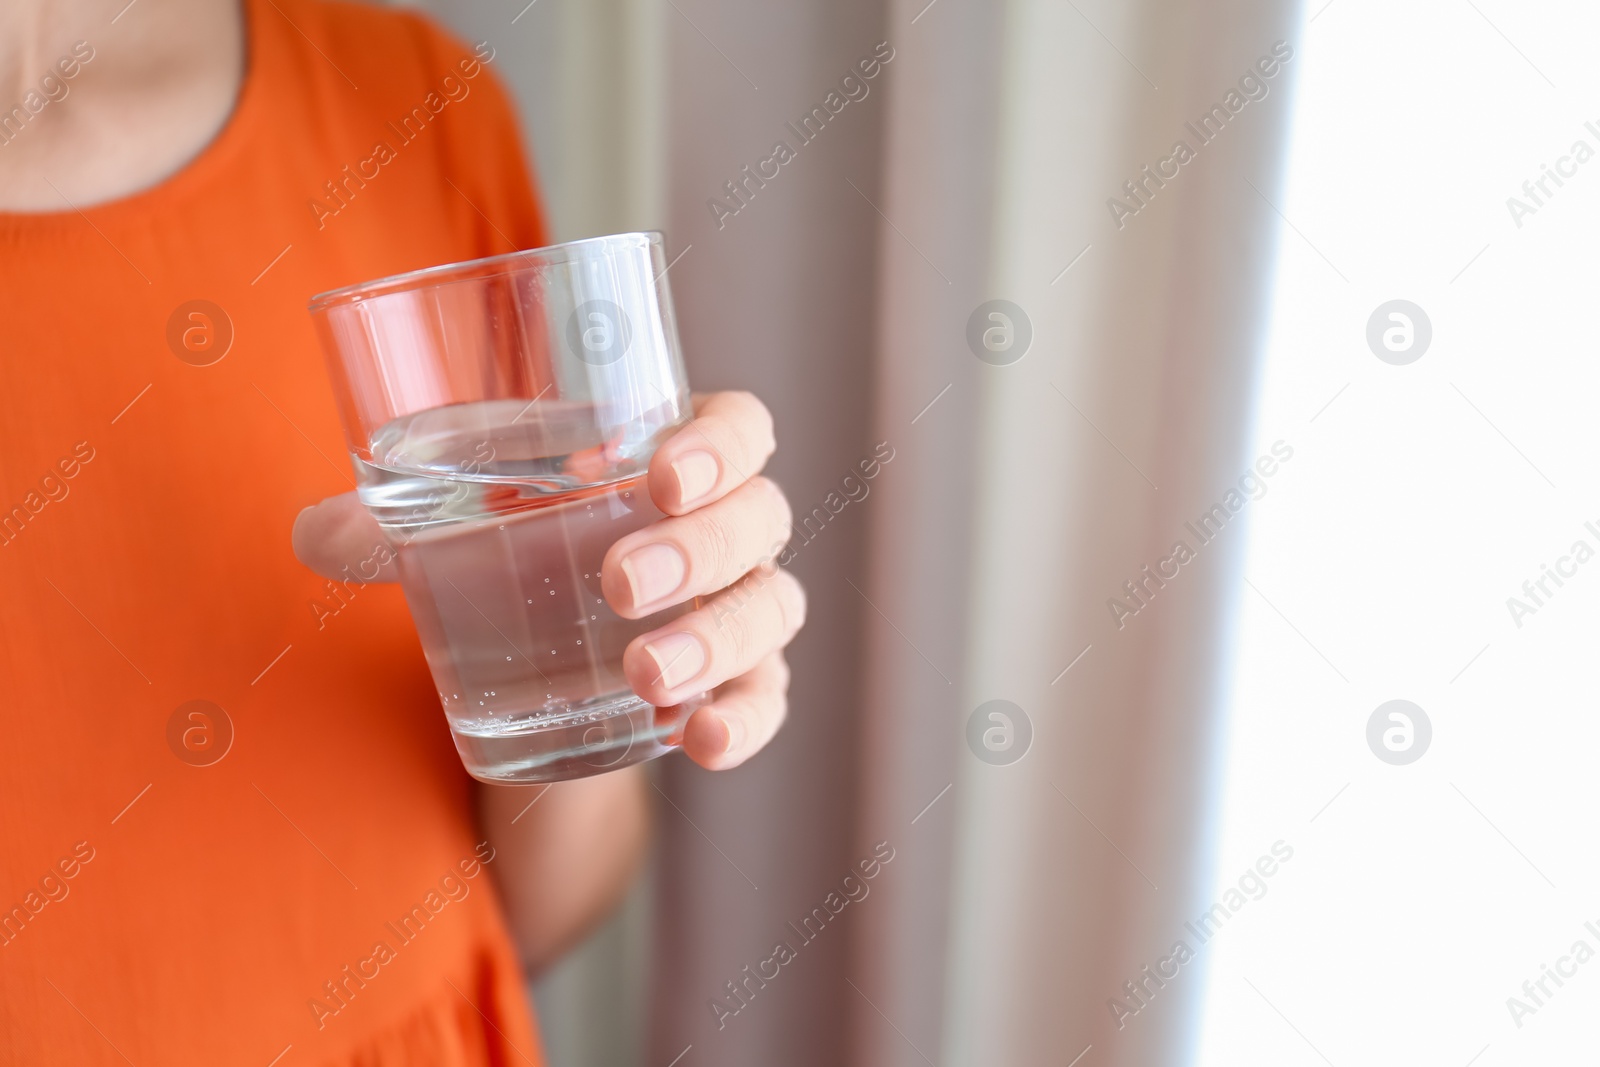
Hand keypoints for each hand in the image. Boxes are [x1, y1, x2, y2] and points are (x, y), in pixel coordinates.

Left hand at [292, 391, 803, 769]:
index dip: (714, 443)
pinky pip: (767, 700)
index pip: (738, 426)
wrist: (543, 661)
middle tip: (618, 582)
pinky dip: (744, 719)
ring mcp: (740, 609)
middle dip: (698, 548)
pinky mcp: (734, 686)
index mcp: (674, 456)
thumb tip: (314, 535)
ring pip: (769, 609)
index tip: (649, 471)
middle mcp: (728, 527)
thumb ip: (385, 527)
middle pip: (760, 517)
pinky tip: (699, 740)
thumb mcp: (451, 530)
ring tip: (644, 675)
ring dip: (714, 639)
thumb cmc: (511, 552)